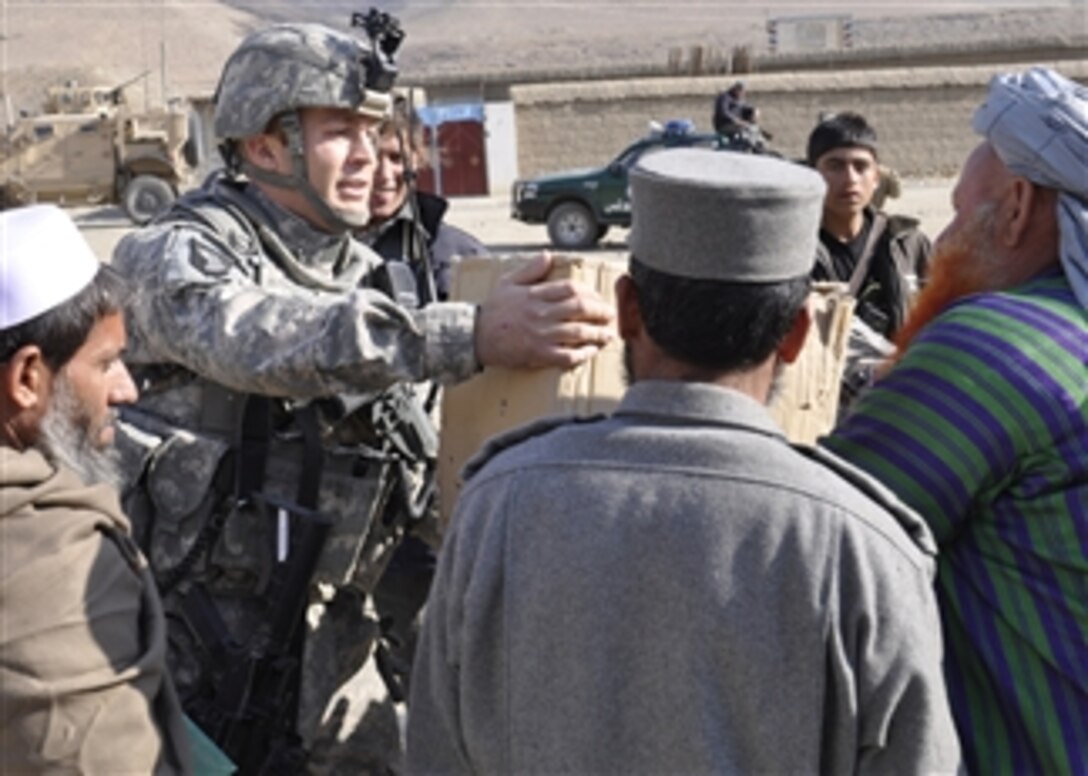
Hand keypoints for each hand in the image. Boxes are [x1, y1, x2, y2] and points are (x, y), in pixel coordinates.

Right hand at [474, 253, 614, 369]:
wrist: (475, 336)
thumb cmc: (492, 311)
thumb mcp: (508, 282)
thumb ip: (530, 269)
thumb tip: (548, 255)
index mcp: (535, 295)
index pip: (571, 289)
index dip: (590, 293)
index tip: (598, 297)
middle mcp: (541, 314)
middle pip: (580, 309)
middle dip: (600, 312)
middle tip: (610, 314)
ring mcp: (541, 335)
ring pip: (578, 332)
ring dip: (598, 333)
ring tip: (608, 334)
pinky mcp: (538, 354)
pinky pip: (567, 355)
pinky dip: (583, 354)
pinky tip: (591, 351)